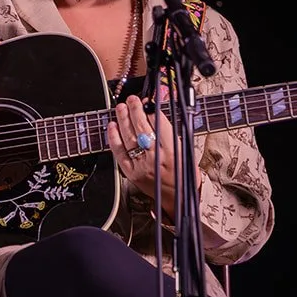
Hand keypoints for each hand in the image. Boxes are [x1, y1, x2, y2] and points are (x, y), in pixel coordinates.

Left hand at [107, 92, 177, 212]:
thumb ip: (170, 130)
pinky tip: (112, 126)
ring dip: (123, 120)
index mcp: (172, 151)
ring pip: (129, 137)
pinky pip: (119, 152)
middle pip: (142, 128)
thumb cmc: (182, 172)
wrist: (177, 197)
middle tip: (131, 99)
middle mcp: (156, 158)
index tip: (148, 101)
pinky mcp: (131, 173)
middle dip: (135, 110)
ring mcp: (141, 165)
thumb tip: (158, 109)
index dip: (151, 110)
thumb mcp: (183, 149)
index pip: (159, 124)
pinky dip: (114, 138)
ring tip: (121, 108)